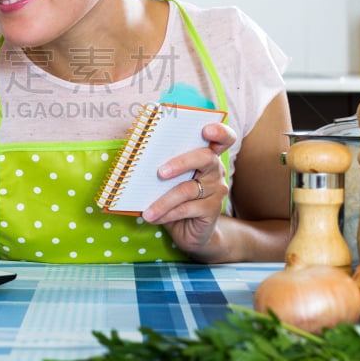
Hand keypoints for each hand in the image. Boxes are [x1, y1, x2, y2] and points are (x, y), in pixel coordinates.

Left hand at [141, 122, 235, 255]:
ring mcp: (217, 190)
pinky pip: (186, 209)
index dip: (219, 131)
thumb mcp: (167, 180)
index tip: (206, 129)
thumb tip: (136, 159)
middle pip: (205, 158)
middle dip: (181, 162)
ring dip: (163, 200)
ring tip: (146, 210)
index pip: (223, 138)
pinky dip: (166, 213)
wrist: (189, 230)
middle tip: (159, 172)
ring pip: (187, 189)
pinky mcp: (213, 209)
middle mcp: (216, 170)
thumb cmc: (174, 198)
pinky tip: (153, 217)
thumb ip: (161, 166)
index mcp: (206, 155)